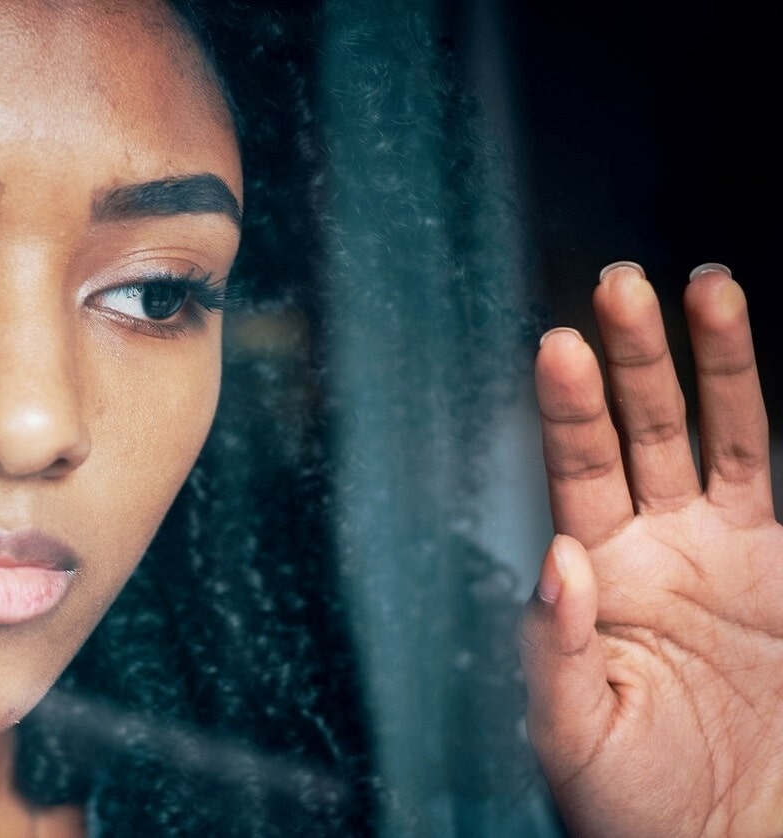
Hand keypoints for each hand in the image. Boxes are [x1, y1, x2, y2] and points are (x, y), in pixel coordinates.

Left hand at [523, 261, 782, 836]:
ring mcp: (721, 551)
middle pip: (639, 428)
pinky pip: (774, 474)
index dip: (567, 408)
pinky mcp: (779, 570)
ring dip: (711, 361)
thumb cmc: (631, 805)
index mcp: (592, 575)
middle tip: (617, 281)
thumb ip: (555, 648)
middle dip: (632, 356)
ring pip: (715, 434)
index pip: (574, 469)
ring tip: (706, 285)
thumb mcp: (572, 736)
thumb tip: (554, 557)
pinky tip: (748, 357)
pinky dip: (764, 415)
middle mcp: (651, 546)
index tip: (558, 345)